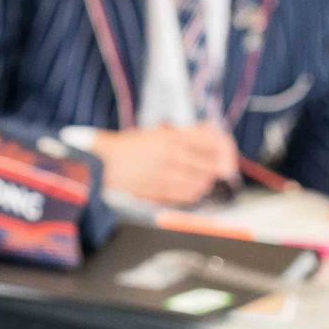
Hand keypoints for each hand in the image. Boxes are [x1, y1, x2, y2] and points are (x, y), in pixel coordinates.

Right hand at [95, 123, 239, 207]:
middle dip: (217, 167)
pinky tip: (191, 188)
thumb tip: (211, 138)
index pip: (212, 142)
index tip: (225, 152)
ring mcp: (167, 175)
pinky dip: (195, 192)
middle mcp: (173, 156)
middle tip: (218, 167)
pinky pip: (189, 195)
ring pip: (202, 182)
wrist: (103, 164)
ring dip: (206, 180)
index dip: (224, 148)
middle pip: (211, 164)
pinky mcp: (161, 192)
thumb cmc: (127, 147)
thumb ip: (185, 135)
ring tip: (202, 178)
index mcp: (172, 137)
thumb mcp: (157, 132)